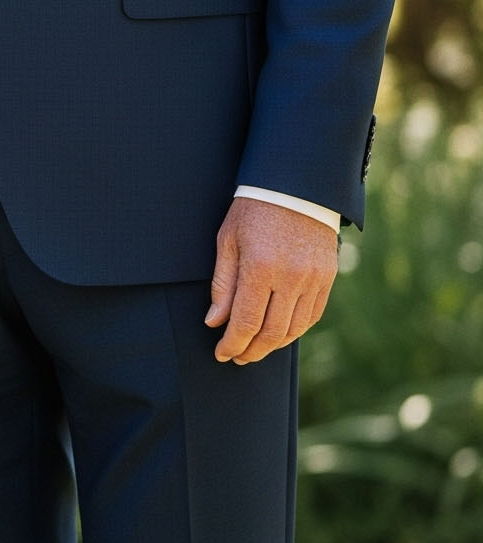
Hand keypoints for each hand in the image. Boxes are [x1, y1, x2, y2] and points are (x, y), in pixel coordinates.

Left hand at [206, 197, 338, 364]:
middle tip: (237, 357)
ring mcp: (313, 278)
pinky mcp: (327, 276)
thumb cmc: (254, 210)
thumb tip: (215, 323)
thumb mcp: (228, 241)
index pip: (245, 322)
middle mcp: (290, 277)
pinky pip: (312, 315)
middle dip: (251, 351)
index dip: (232, 344)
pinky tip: (279, 333)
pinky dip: (294, 330)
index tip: (221, 353)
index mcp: (260, 267)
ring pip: (294, 329)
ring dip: (273, 345)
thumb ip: (222, 285)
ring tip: (255, 349)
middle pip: (271, 333)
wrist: (296, 185)